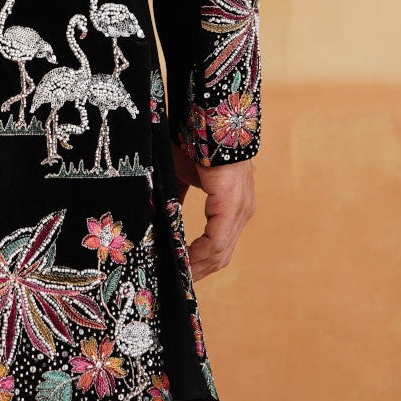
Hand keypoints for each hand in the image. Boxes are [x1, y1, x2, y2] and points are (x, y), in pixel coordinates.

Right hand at [171, 142, 255, 281]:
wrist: (208, 117)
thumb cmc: (194, 141)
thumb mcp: (180, 175)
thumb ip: (174, 199)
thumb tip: (159, 220)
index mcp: (232, 204)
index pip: (220, 243)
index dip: (200, 260)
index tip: (181, 272)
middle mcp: (241, 210)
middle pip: (221, 254)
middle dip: (198, 270)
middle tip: (177, 283)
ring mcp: (240, 208)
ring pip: (220, 252)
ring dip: (198, 266)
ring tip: (177, 277)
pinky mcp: (232, 204)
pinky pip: (217, 241)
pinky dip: (199, 254)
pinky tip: (183, 261)